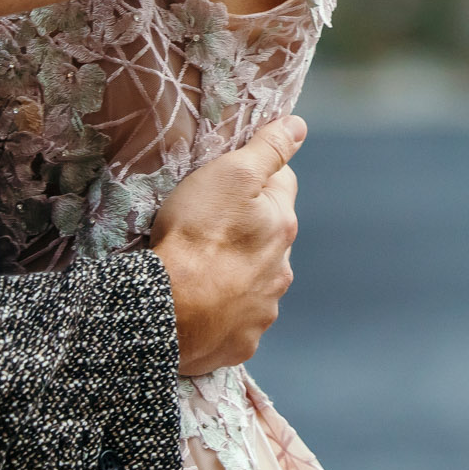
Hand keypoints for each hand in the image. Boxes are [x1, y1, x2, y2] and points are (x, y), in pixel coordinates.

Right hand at [149, 115, 303, 375]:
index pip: (282, 184)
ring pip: (255, 281)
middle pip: (269, 236)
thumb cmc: (196, 234)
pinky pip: (236, 320)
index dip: (256, 176)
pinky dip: (223, 311)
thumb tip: (299, 126)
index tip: (228, 181)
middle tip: (207, 225)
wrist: (169, 311)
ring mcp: (263, 310)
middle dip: (248, 229)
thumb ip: (268, 149)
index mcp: (282, 225)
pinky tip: (199, 304)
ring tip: (200, 269)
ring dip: (236, 272)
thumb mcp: (230, 174)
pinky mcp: (240, 343)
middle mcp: (282, 270)